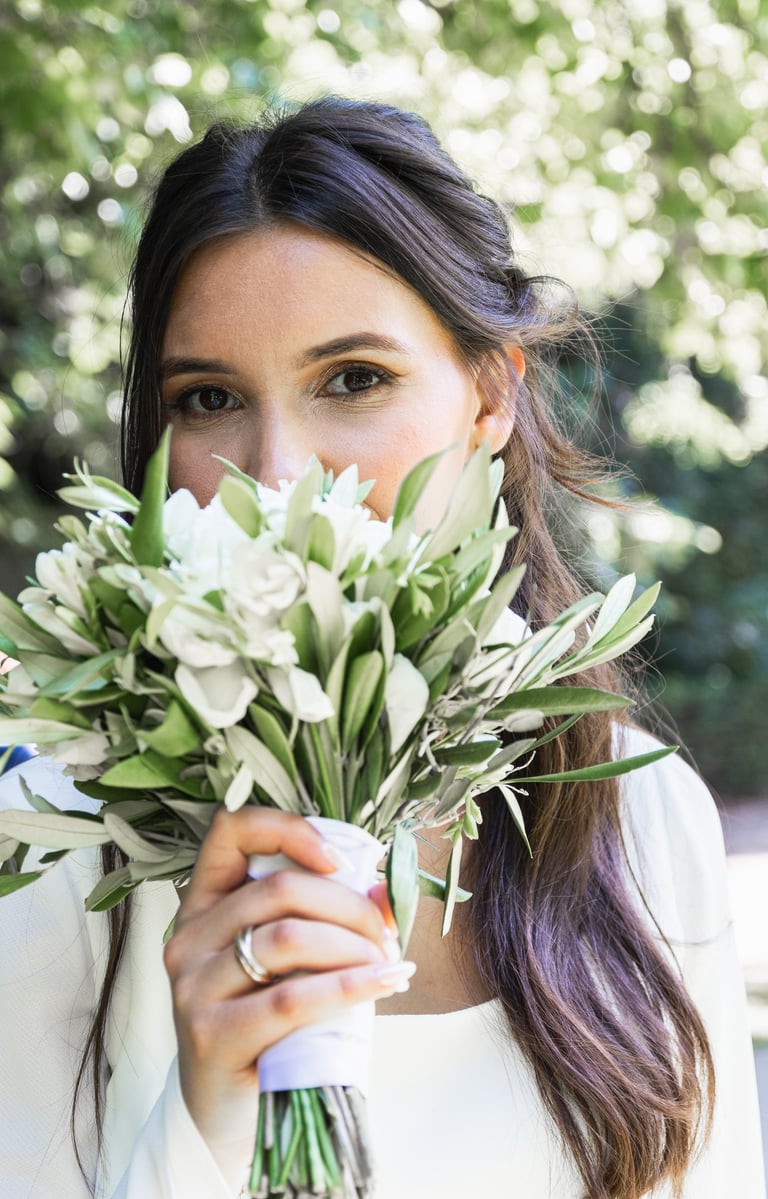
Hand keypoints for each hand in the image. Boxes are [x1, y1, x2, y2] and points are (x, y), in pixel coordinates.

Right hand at [163, 807, 408, 1184]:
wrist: (229, 1121)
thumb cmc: (271, 1030)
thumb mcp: (291, 965)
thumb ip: (326, 921)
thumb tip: (385, 892)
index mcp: (203, 906)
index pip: (231, 831)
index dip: (289, 830)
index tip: (339, 860)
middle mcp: (188, 940)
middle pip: (278, 888)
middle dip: (347, 904)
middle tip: (385, 933)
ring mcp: (193, 988)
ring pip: (287, 937)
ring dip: (352, 945)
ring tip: (385, 963)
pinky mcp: (212, 1036)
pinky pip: (292, 997)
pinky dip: (350, 985)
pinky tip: (383, 983)